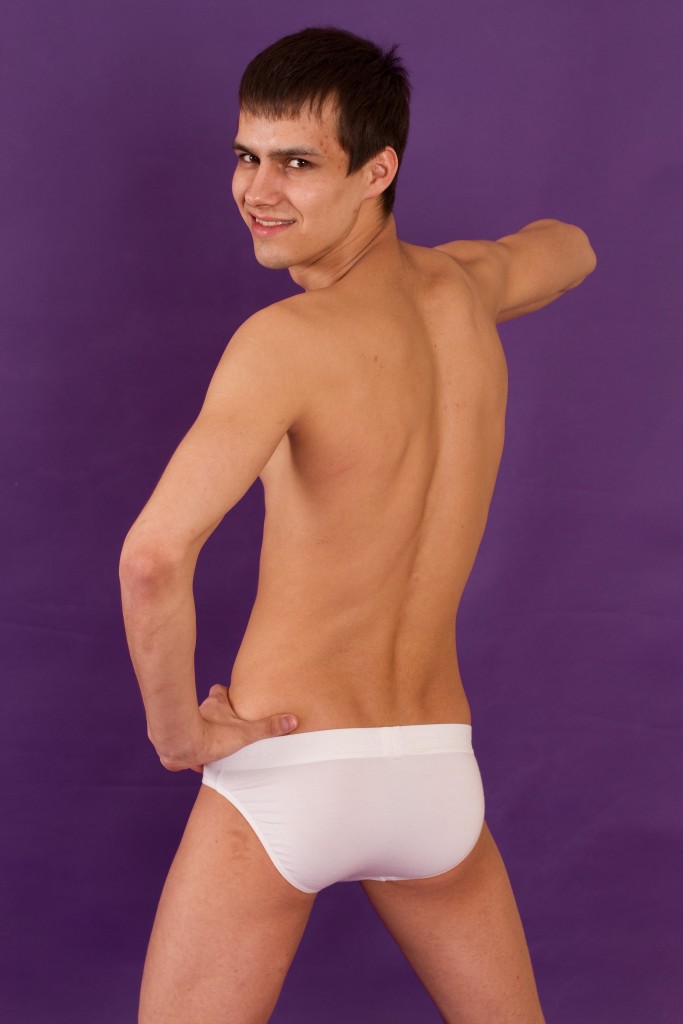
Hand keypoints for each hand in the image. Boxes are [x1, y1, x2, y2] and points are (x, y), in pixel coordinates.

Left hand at [157, 684, 298, 773]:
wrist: (180, 747)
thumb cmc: (211, 737)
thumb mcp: (245, 733)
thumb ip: (267, 728)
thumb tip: (291, 720)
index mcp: (216, 704)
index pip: (219, 690)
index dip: (225, 694)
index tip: (232, 699)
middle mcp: (200, 711)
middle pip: (208, 707)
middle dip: (216, 714)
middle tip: (227, 724)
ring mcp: (187, 725)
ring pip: (196, 724)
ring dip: (203, 732)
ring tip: (214, 745)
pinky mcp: (177, 741)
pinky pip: (186, 743)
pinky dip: (191, 749)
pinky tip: (199, 760)